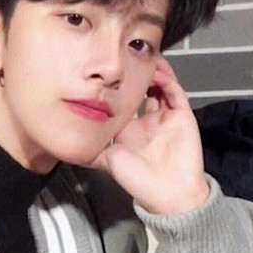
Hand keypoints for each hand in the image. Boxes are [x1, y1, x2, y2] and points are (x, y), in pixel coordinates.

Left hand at [89, 57, 209, 214]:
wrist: (167, 194)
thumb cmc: (136, 178)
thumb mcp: (106, 159)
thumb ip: (91, 149)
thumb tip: (71, 141)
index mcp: (130, 128)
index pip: (125, 100)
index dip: (119, 86)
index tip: (110, 72)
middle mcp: (147, 119)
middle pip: (144, 89)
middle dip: (137, 74)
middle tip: (129, 58)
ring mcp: (165, 116)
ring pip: (160, 86)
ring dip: (153, 72)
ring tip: (144, 58)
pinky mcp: (182, 116)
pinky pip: (175, 92)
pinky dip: (167, 80)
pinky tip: (156, 72)